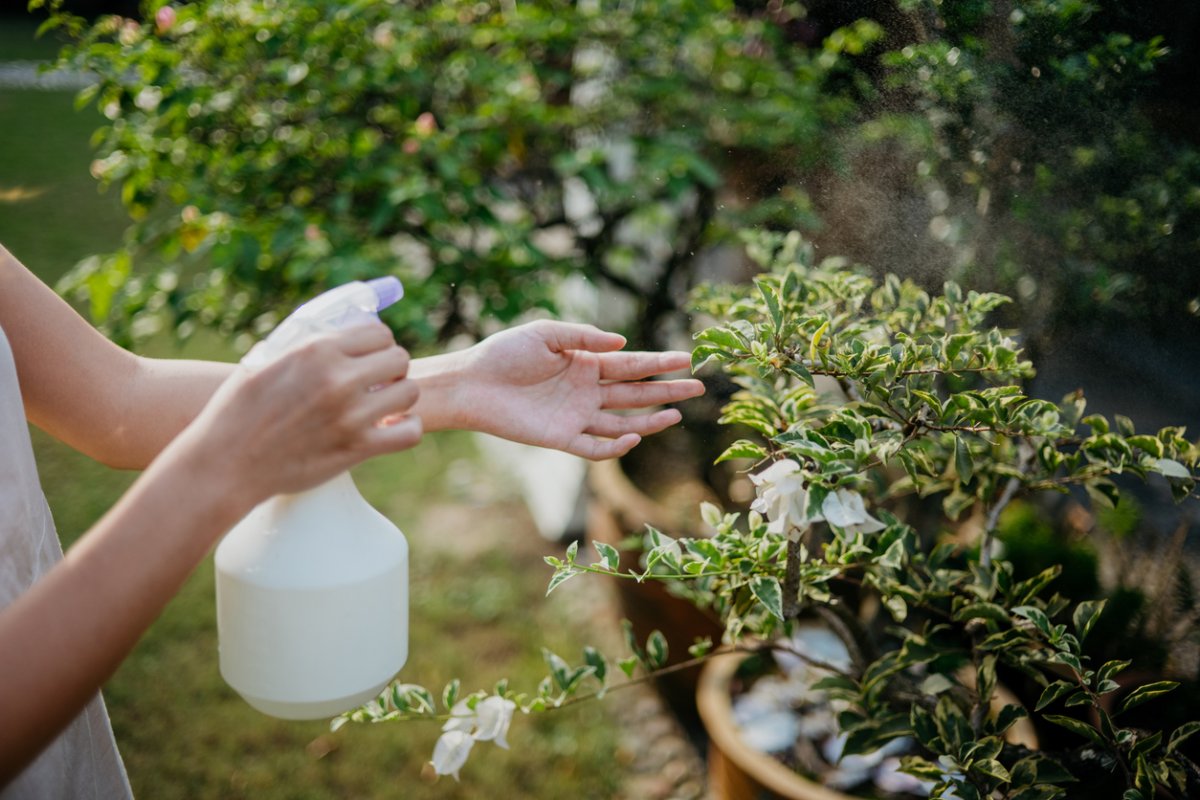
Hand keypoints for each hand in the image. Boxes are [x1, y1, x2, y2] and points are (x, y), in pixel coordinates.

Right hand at [174, 322, 421, 505]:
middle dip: (391, 368)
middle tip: (377, 382)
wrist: (226, 462)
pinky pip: (409, 432)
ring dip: (400, 396)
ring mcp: (350, 415)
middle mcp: (337, 379)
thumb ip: (306, 340)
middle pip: (399, 359)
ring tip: (384, 404)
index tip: (369, 357)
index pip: (379, 332)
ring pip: (409, 392)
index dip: (378, 344)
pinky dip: (407, 428)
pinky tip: (392, 427)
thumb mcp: (266, 358)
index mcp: (317, 350)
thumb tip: (343, 324)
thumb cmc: (240, 408)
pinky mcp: (356, 449)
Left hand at [451, 320, 704, 459]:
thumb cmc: (504, 353)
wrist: (472, 383)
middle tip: (698, 387)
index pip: (631, 365)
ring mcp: (576, 416)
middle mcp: (586, 391)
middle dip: (667, 390)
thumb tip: (622, 342)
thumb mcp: (545, 333)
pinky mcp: (561, 437)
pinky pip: (595, 447)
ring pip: (623, 422)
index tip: (687, 358)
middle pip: (635, 393)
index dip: (659, 363)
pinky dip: (615, 446)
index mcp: (585, 363)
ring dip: (650, 420)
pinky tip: (634, 436)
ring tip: (677, 415)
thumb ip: (583, 337)